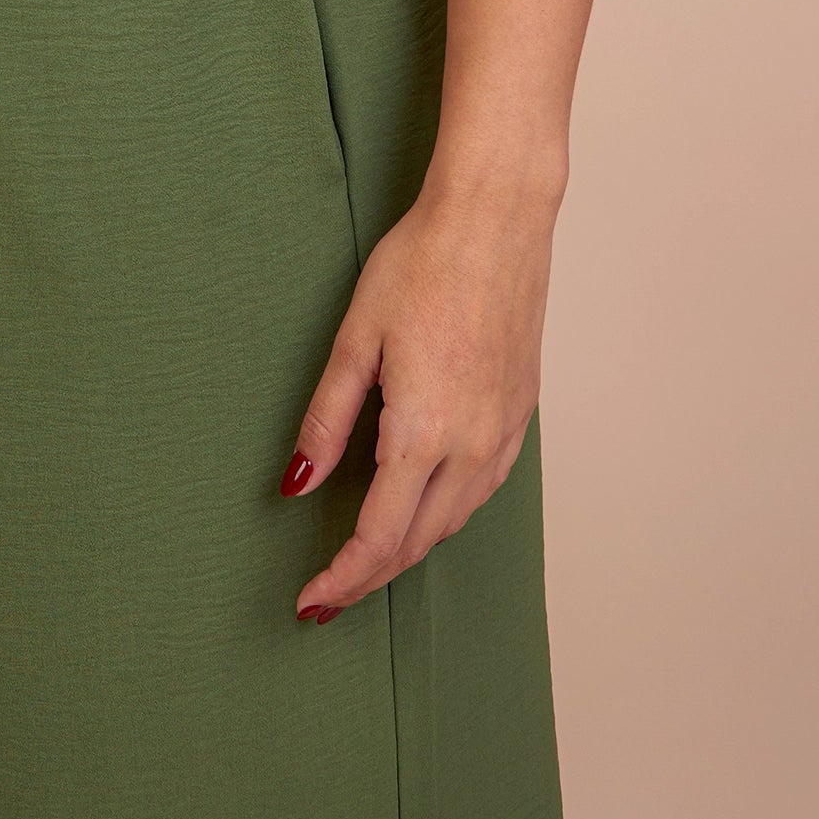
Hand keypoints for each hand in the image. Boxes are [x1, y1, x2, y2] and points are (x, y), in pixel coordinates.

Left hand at [282, 177, 556, 620]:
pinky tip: (424, 505)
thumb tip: (298, 484)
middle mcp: (473, 444)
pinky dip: (447, 513)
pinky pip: (483, 488)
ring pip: (455, 520)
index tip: (312, 600)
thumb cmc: (422, 263)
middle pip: (419, 540)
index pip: (380, 537)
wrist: (496, 218)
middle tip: (330, 590)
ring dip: (411, 547)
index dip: (344, 578)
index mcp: (425, 431)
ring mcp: (504, 431)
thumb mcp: (357, 338)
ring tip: (369, 557)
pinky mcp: (521, 413)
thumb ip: (327, 418)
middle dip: (372, 574)